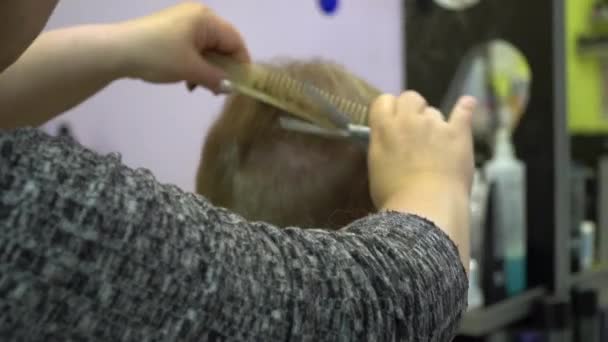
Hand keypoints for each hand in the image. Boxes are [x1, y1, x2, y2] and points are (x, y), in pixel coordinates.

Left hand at [113, 2, 249, 90]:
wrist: (116, 51)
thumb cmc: (158, 56)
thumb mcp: (191, 70)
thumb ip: (216, 79)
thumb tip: (231, 88)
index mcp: (206, 19)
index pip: (236, 41)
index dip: (241, 64)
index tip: (241, 86)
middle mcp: (198, 16)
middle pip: (223, 44)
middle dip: (223, 68)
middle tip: (218, 89)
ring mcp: (183, 22)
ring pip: (208, 48)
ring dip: (208, 69)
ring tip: (199, 86)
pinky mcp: (172, 31)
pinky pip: (194, 48)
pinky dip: (195, 64)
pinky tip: (188, 80)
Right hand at [368, 92, 475, 208]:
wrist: (425, 206)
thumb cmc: (393, 195)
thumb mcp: (375, 166)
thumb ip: (382, 144)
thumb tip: (389, 138)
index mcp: (384, 128)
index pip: (384, 100)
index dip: (389, 110)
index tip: (391, 122)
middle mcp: (409, 119)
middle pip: (410, 97)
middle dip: (412, 110)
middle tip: (414, 131)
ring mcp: (435, 124)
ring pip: (434, 111)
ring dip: (434, 122)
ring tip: (436, 143)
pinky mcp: (458, 133)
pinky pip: (463, 112)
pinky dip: (466, 108)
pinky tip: (468, 104)